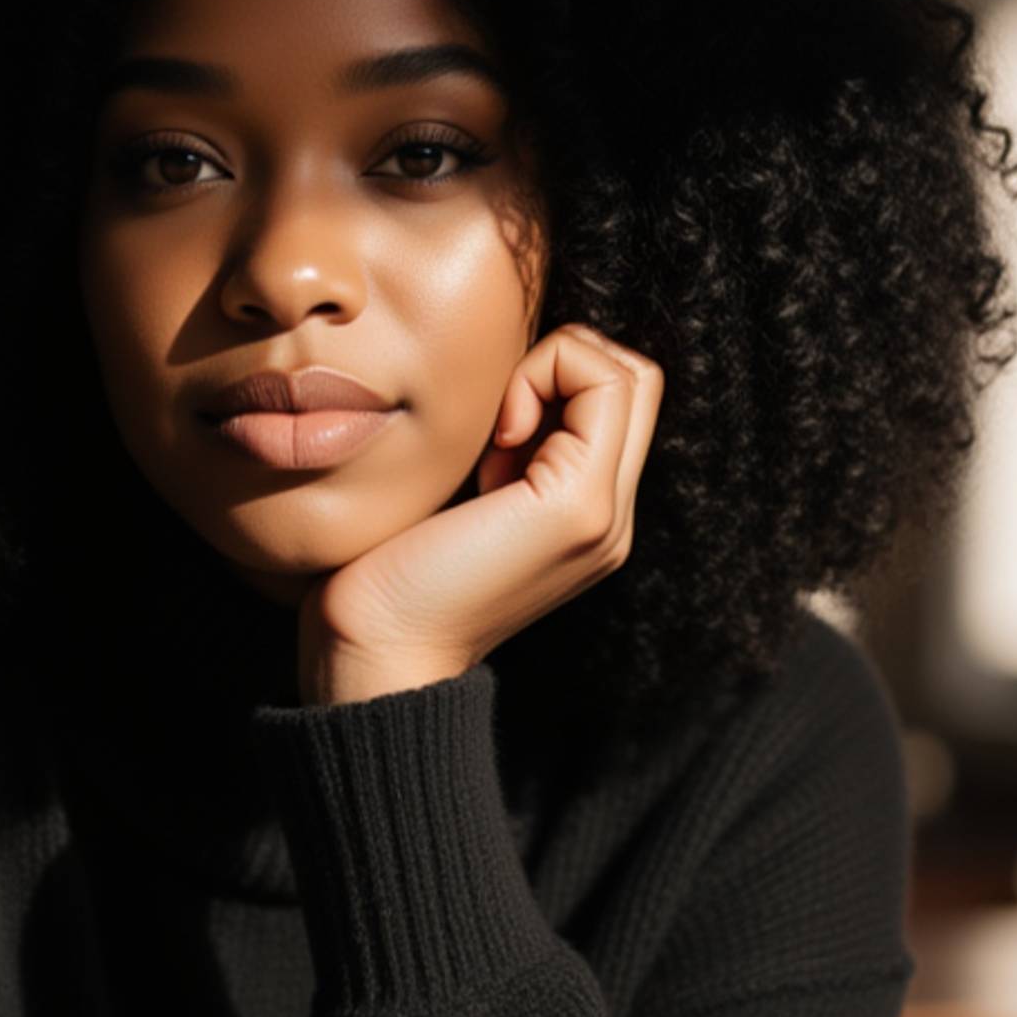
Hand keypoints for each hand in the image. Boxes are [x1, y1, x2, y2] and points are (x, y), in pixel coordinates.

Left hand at [297, 324, 664, 705]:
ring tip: (496, 439)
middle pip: (638, 379)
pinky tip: (495, 443)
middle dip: (563, 363)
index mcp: (585, 517)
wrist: (378, 653)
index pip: (620, 397)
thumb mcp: (458, 496)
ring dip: (553, 369)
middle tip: (497, 422)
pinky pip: (603, 385)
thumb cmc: (389, 576)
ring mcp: (605, 514)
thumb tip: (501, 394)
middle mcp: (611, 517)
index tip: (489, 431)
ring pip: (630, 374)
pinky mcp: (581, 506)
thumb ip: (498, 452)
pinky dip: (544, 377)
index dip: (557, 377)